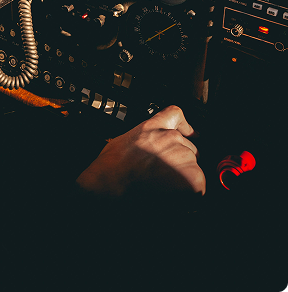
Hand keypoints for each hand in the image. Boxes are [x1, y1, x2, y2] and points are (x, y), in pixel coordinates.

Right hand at [76, 105, 206, 197]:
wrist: (111, 183)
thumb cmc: (110, 167)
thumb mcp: (122, 141)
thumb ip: (142, 140)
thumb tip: (149, 150)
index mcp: (151, 127)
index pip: (175, 115)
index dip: (185, 126)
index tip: (191, 133)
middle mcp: (171, 137)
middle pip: (188, 148)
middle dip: (180, 161)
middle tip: (163, 174)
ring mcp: (184, 156)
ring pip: (194, 168)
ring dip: (183, 178)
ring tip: (162, 186)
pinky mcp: (193, 176)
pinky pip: (198, 186)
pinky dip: (188, 192)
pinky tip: (171, 193)